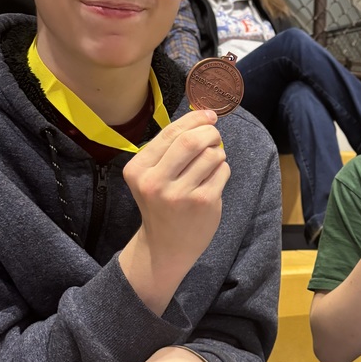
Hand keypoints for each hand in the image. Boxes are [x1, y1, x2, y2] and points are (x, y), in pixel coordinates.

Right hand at [120, 109, 229, 312]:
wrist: (166, 246)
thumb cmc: (162, 204)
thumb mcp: (153, 176)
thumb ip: (171, 147)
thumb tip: (205, 115)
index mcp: (138, 170)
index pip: (171, 133)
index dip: (195, 119)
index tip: (209, 116)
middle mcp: (155, 182)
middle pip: (192, 140)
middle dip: (210, 132)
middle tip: (215, 135)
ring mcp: (180, 195)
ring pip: (212, 155)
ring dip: (217, 154)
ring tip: (211, 164)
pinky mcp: (203, 203)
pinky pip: (222, 171)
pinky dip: (222, 170)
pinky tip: (213, 181)